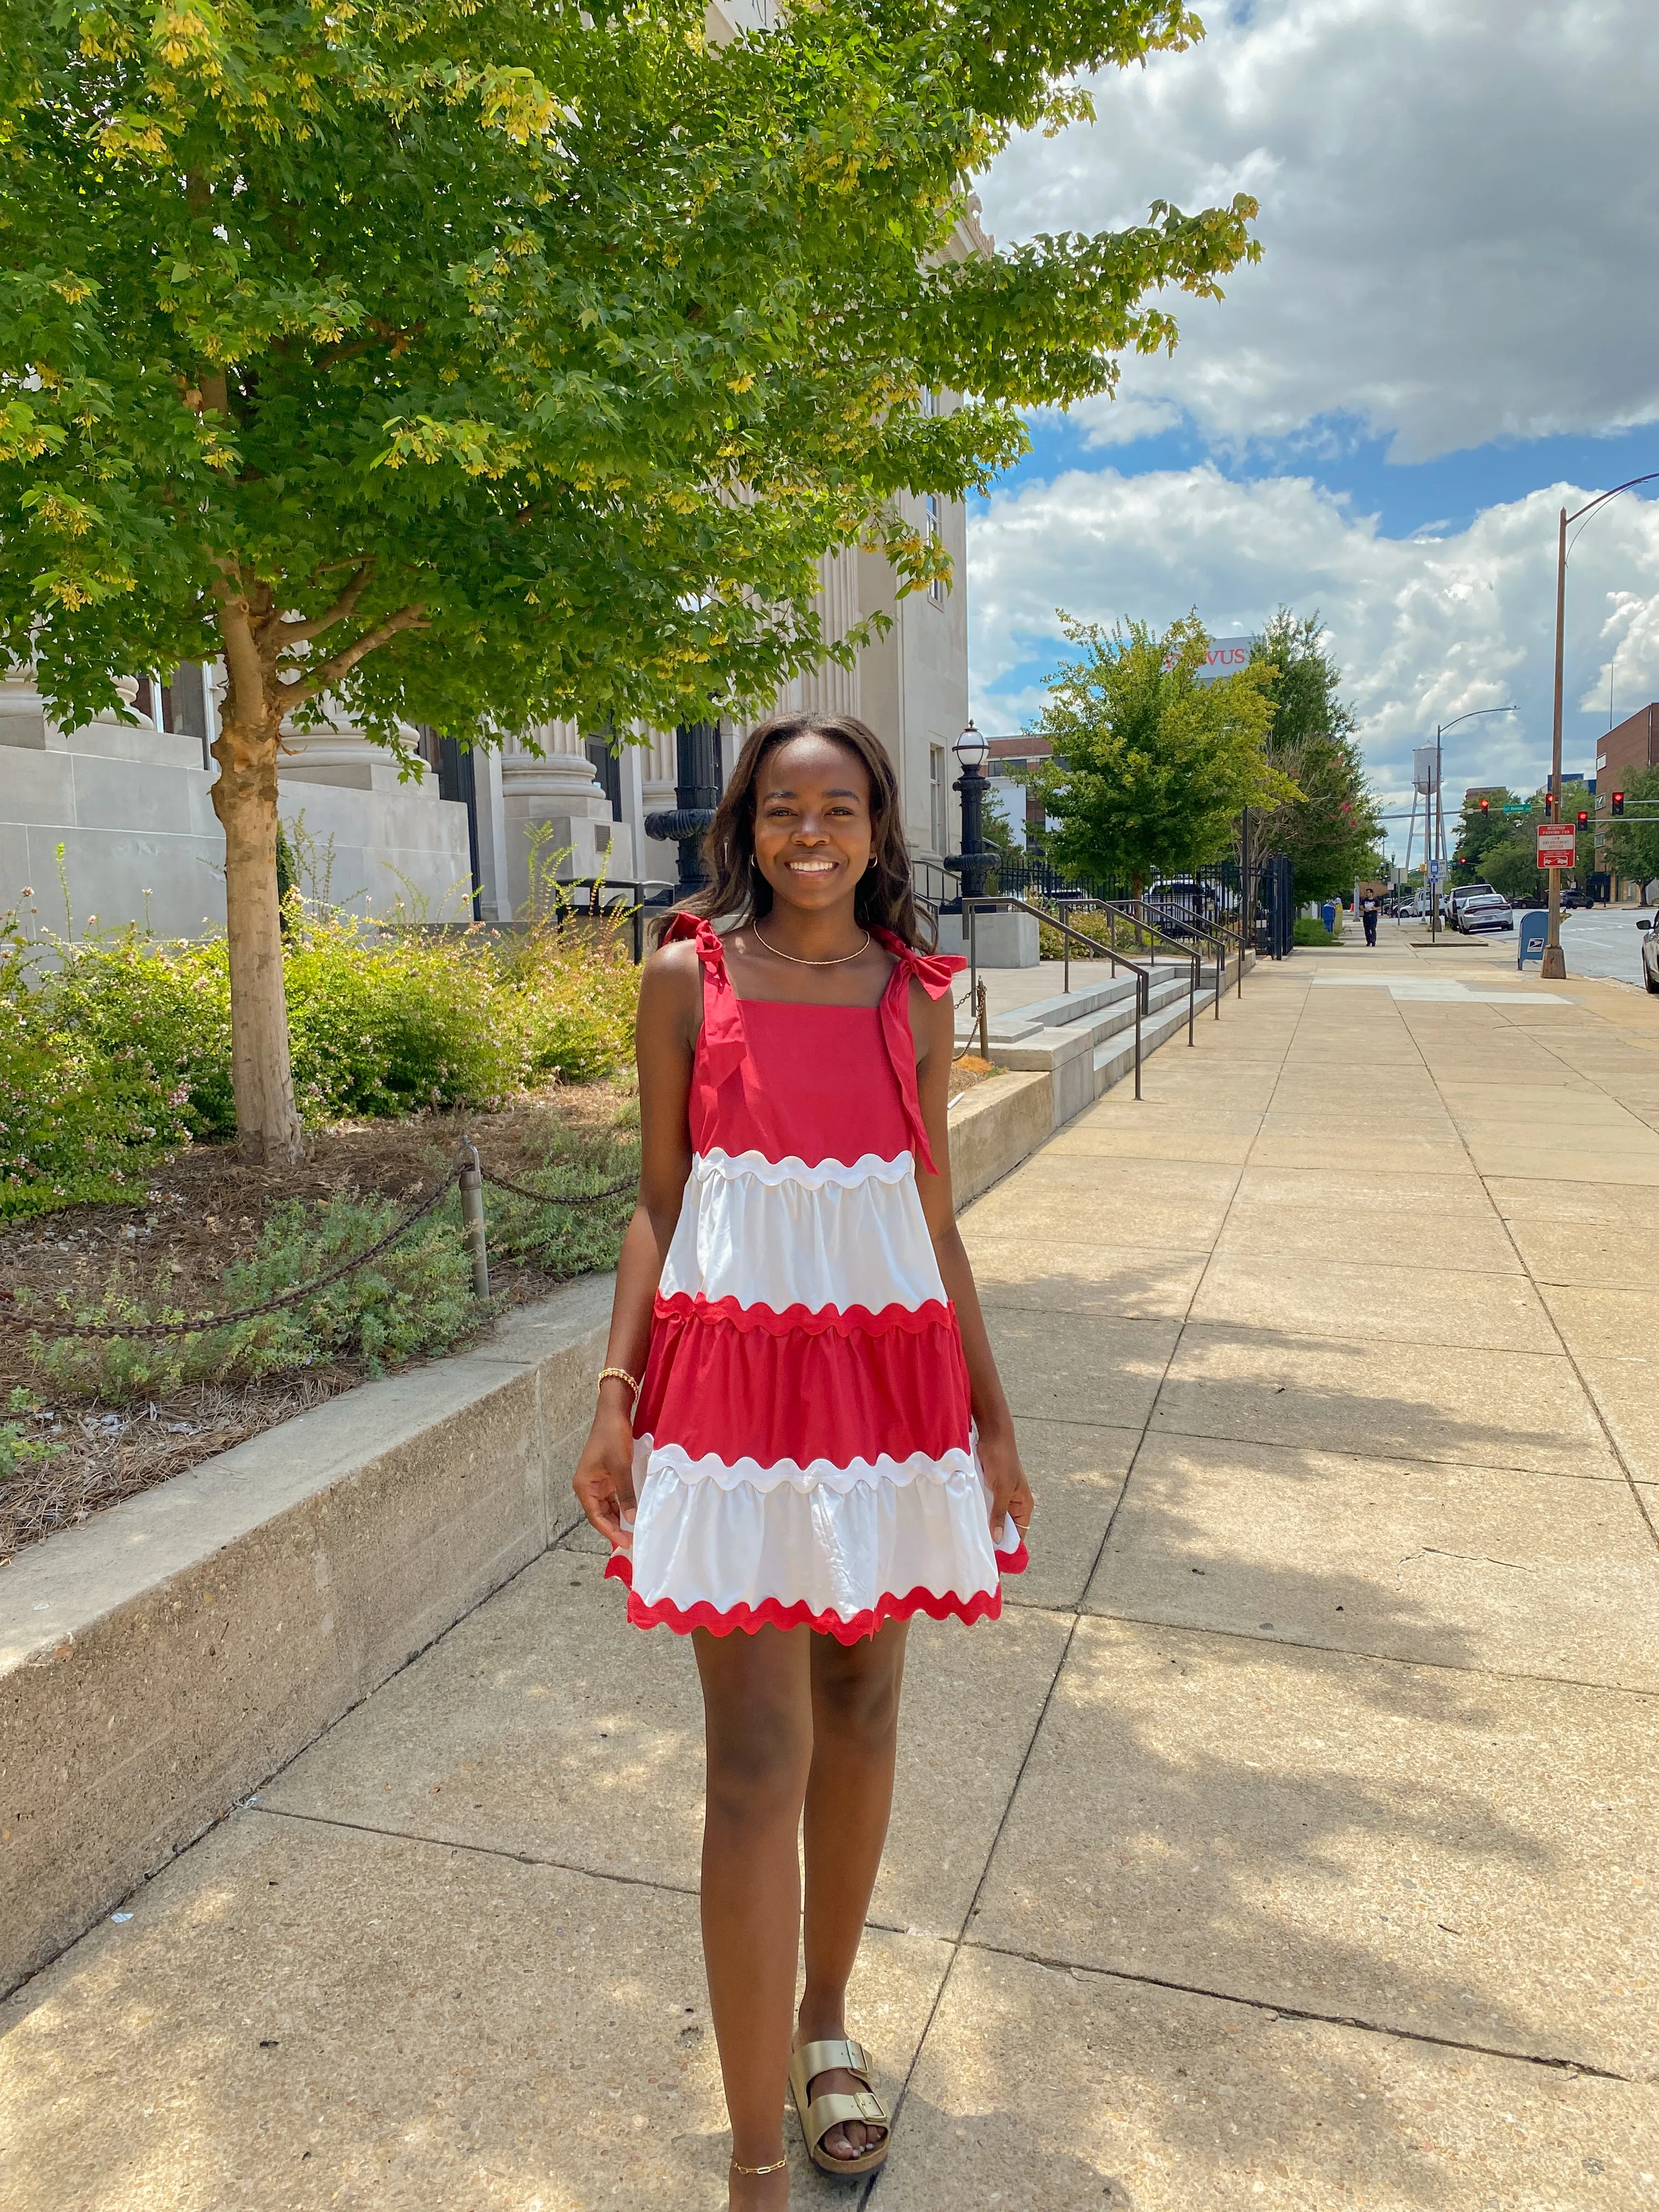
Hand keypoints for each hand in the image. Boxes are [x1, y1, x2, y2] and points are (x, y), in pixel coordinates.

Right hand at [573, 1399, 636, 1545]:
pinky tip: (633, 1514)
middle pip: (600, 1514)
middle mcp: (587, 1487)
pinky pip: (613, 1497)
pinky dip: (622, 1506)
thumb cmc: (612, 1438)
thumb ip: (625, 1494)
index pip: (596, 1517)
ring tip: (634, 1532)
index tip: (626, 1542)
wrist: (612, 1414)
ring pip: (608, 1507)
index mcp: (584, 1486)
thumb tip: (631, 1519)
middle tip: (633, 1541)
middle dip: (615, 1528)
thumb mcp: (620, 1467)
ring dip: (619, 1519)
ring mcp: (597, 1482)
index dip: (610, 1531)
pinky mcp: (607, 1477)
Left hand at [978, 1427, 1031, 1551]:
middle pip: (1005, 1527)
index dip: (1009, 1545)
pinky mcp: (989, 1490)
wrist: (993, 1436)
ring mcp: (1001, 1496)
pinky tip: (968, 1521)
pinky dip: (978, 1512)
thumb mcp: (1001, 1490)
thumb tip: (996, 1539)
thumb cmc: (1002, 1461)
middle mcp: (1013, 1503)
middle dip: (994, 1536)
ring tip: (972, 1538)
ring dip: (984, 1524)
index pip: (1019, 1532)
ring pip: (993, 1517)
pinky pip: (984, 1506)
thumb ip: (998, 1514)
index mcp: (1023, 1504)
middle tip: (979, 1550)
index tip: (995, 1558)